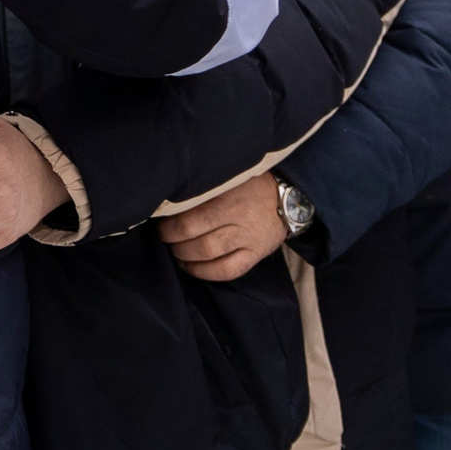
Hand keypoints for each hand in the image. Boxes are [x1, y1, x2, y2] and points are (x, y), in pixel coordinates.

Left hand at [158, 172, 288, 281]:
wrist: (290, 199)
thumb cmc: (249, 185)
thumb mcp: (227, 177)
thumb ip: (203, 187)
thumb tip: (169, 199)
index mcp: (227, 195)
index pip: (189, 215)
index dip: (168, 224)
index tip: (160, 222)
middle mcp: (238, 217)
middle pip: (194, 235)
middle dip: (172, 239)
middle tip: (165, 237)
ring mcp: (248, 238)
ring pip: (208, 253)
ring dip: (184, 256)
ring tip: (176, 252)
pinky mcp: (257, 254)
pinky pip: (229, 270)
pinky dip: (205, 273)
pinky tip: (191, 268)